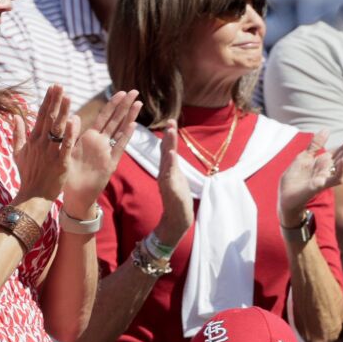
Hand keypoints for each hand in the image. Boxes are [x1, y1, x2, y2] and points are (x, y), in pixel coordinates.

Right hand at [14, 84, 75, 204]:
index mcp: (33, 140)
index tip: (53, 87)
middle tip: (61, 85)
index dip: (47, 100)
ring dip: (63, 112)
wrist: (33, 196)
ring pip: (58, 129)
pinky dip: (70, 133)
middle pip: (49, 118)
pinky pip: (66, 146)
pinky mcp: (61, 163)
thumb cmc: (27, 175)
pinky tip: (74, 120)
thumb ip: (17, 134)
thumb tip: (15, 117)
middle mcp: (41, 144)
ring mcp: (51, 153)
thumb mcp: (17, 153)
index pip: (41, 116)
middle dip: (55, 101)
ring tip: (68, 97)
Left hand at [61, 89, 141, 214]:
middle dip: (125, 106)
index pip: (103, 117)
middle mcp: (101, 143)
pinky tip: (133, 125)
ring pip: (120, 131)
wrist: (74, 195)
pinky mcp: (110, 164)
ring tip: (138, 103)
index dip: (112, 104)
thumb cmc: (69, 175)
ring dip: (129, 118)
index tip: (121, 91)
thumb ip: (71, 135)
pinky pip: (119, 148)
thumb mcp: (68, 151)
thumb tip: (72, 116)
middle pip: (115, 120)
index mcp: (90, 138)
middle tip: (135, 90)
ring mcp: (107, 152)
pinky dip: (125, 137)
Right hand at [152, 121, 193, 245]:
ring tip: (171, 132)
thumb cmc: (177, 200)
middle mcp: (165, 173)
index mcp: (167, 170)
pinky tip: (170, 154)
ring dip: (169, 146)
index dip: (169, 136)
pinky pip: (169, 175)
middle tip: (170, 122)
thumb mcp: (176, 179)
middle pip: (166, 152)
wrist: (176, 219)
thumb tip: (171, 154)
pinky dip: (169, 164)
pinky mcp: (170, 190)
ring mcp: (167, 181)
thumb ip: (172, 166)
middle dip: (169, 137)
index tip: (171, 122)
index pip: (167, 150)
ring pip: (167, 160)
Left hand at [277, 127, 342, 225]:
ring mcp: (326, 177)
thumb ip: (315, 145)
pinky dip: (340, 169)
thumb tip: (327, 129)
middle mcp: (328, 168)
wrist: (285, 197)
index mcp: (324, 161)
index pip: (340, 148)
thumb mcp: (303, 157)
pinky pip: (334, 178)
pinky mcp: (321, 185)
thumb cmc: (294, 179)